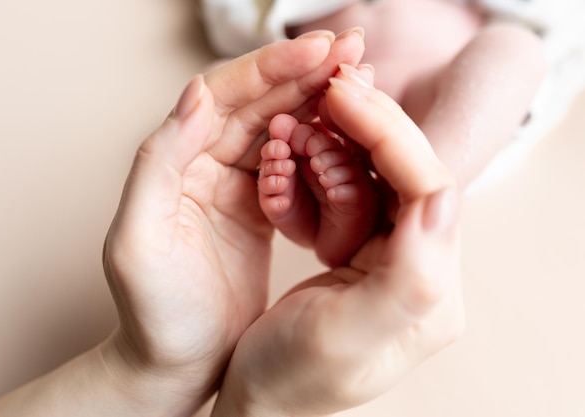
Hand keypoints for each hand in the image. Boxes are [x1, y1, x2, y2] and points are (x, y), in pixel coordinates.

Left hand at [100, 29, 365, 416]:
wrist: (177, 362)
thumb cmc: (154, 311)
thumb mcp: (139, 240)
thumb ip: (158, 161)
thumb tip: (197, 92)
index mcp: (176, 162)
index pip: (224, 98)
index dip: (271, 71)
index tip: (319, 52)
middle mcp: (204, 164)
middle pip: (259, 103)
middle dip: (305, 73)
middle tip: (353, 49)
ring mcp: (235, 184)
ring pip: (281, 126)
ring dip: (318, 100)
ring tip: (361, 78)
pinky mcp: (261, 208)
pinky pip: (294, 163)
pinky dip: (321, 142)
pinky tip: (349, 129)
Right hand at [212, 65, 463, 416]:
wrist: (260, 402)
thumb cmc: (292, 377)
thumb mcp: (347, 336)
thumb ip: (412, 276)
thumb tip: (444, 200)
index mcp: (429, 293)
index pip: (428, 189)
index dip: (390, 134)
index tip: (342, 95)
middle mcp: (421, 271)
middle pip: (408, 175)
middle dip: (368, 128)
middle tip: (327, 91)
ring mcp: (391, 260)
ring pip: (379, 177)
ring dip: (344, 141)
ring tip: (308, 116)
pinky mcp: (362, 254)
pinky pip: (353, 193)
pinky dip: (327, 165)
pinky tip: (306, 148)